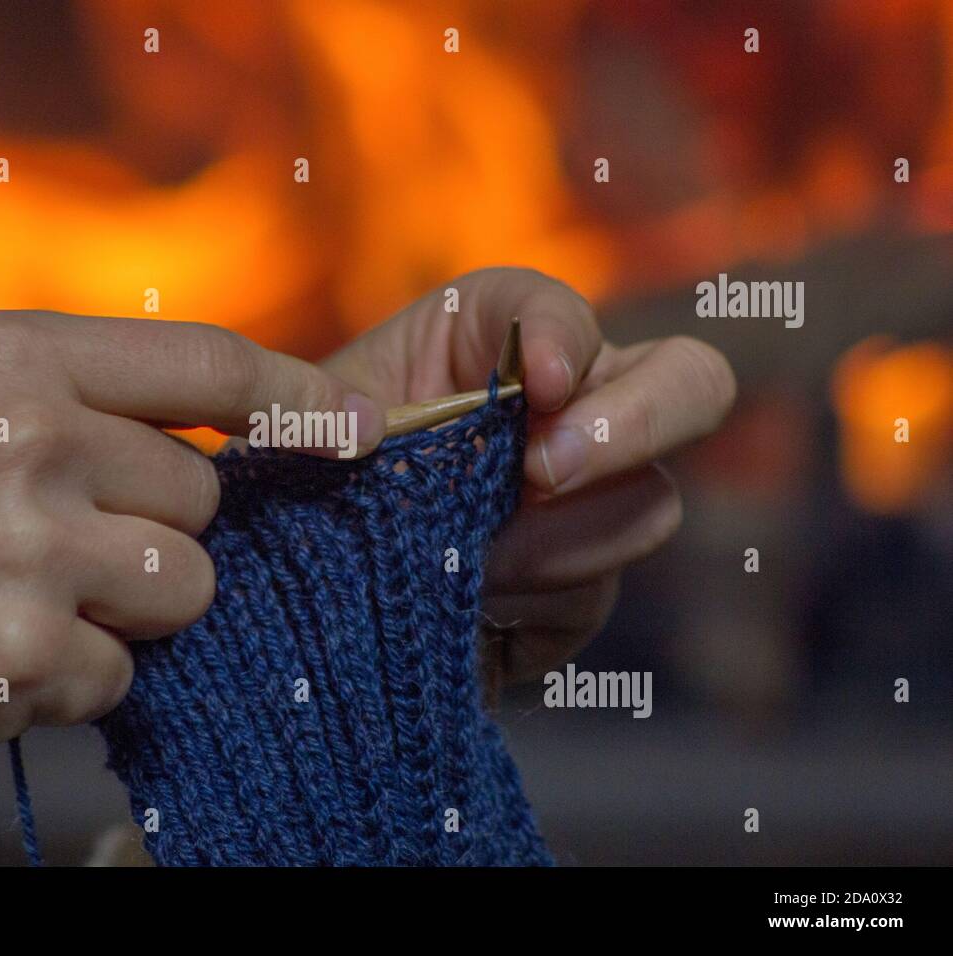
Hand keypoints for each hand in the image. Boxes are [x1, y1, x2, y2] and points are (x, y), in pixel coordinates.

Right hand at [0, 311, 383, 862]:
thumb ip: (72, 400)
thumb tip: (214, 435)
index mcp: (13, 355)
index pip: (210, 359)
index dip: (300, 394)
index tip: (358, 427)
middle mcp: (31, 435)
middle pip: (205, 496)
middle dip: (157, 534)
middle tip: (49, 549)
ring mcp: (29, 543)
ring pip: (189, 587)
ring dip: (126, 611)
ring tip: (16, 602)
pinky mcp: (21, 649)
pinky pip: (125, 672)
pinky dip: (71, 680)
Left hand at [322, 267, 736, 680]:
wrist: (304, 582)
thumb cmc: (308, 474)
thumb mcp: (323, 429)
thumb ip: (400, 423)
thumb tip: (501, 460)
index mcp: (493, 338)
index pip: (558, 311)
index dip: (562, 336)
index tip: (533, 384)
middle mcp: (566, 404)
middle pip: (691, 383)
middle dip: (634, 424)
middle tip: (542, 473)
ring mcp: (589, 497)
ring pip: (647, 505)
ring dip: (553, 540)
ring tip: (466, 562)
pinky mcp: (580, 583)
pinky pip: (594, 592)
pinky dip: (527, 602)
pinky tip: (470, 605)